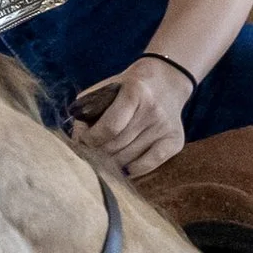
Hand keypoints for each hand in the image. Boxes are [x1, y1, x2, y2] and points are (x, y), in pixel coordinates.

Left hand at [71, 54, 192, 178]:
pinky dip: (131, 170)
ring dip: (112, 162)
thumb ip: (88, 110)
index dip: (92, 139)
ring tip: (106, 156)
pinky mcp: (175, 141)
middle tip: (93, 151)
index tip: (85, 140)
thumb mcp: (107, 89)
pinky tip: (123, 166)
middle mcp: (153, 110)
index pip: (110, 127)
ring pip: (128, 159)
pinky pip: (147, 166)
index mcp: (134, 92)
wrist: (166, 82)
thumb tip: (77, 142)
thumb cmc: (128, 88)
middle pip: (117, 146)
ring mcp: (165, 127)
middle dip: (99, 151)